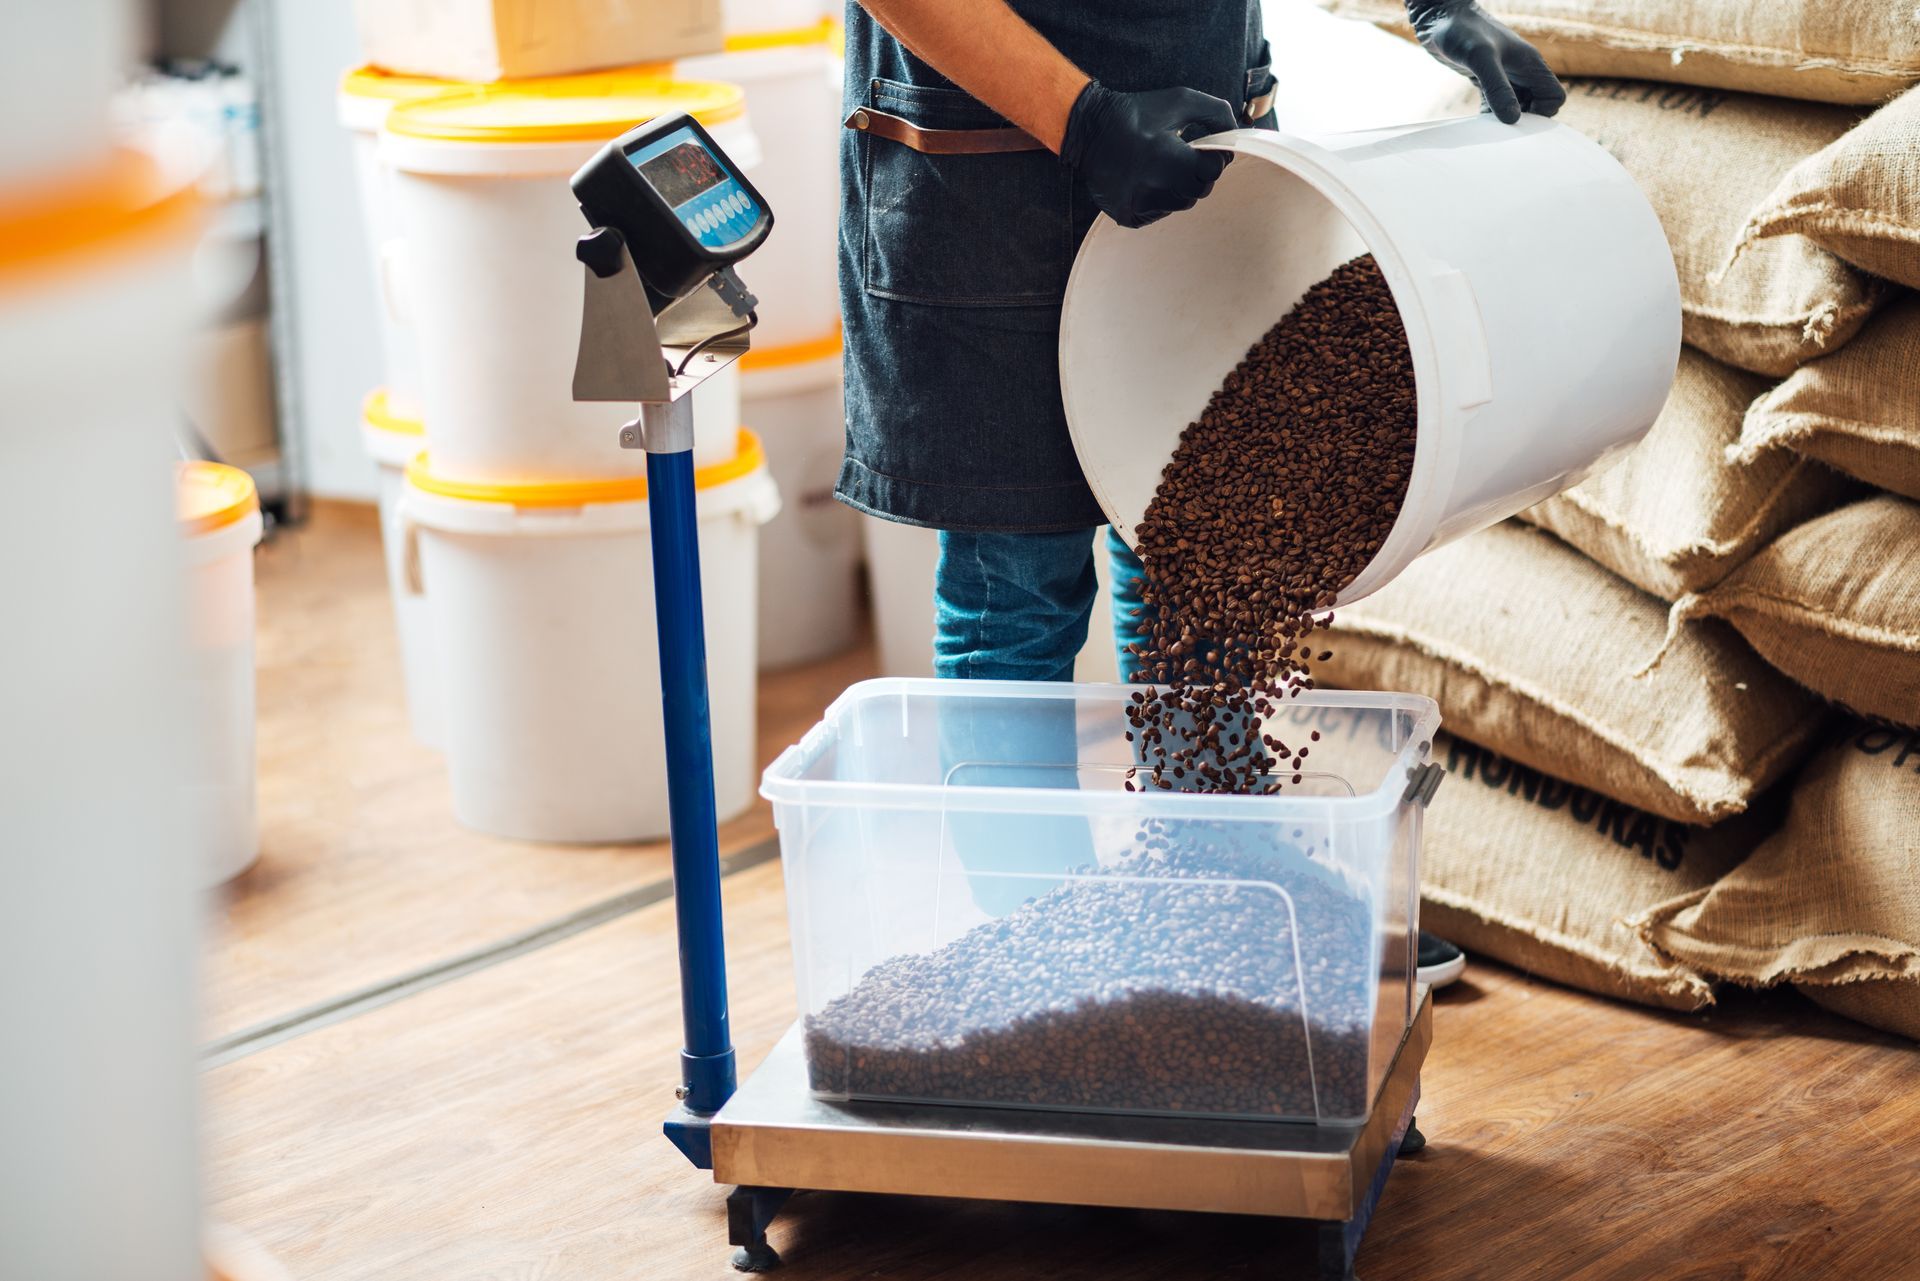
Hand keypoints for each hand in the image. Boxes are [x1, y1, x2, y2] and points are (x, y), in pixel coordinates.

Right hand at [1060, 82, 1238, 228]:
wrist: (1088, 129)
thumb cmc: (1139, 111)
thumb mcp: (1181, 99)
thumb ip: (1218, 113)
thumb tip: (1237, 136)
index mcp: (1166, 157)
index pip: (1212, 172)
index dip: (1212, 159)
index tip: (1200, 149)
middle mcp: (1150, 186)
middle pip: (1198, 192)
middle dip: (1195, 174)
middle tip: (1179, 157)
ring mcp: (1137, 204)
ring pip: (1179, 205)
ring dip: (1177, 186)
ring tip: (1159, 166)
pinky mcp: (1127, 215)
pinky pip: (1159, 213)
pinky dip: (1159, 198)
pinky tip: (1145, 179)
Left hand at [1406, 1, 1565, 123]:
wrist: (1439, 18)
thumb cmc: (1462, 31)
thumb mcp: (1481, 59)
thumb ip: (1498, 88)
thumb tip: (1513, 119)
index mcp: (1530, 63)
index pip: (1554, 96)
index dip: (1542, 113)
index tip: (1518, 118)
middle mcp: (1521, 70)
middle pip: (1538, 105)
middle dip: (1525, 120)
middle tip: (1502, 126)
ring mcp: (1504, 75)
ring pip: (1518, 106)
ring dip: (1506, 119)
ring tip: (1489, 124)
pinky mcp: (1486, 80)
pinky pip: (1497, 104)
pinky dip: (1491, 115)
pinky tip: (1478, 119)